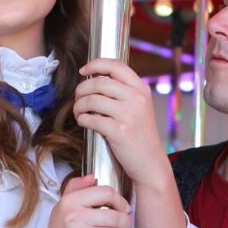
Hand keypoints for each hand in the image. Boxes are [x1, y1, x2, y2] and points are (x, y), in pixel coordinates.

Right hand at [37, 176, 132, 227]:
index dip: (120, 201)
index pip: (106, 193)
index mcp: (70, 203)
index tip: (123, 209)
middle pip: (117, 216)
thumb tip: (92, 177)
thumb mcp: (61, 208)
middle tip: (125, 227)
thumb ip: (75, 189)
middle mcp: (75, 218)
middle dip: (126, 223)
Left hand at [74, 58, 170, 189]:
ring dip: (78, 105)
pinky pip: (91, 119)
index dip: (96, 64)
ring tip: (78, 111)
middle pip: (99, 82)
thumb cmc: (141, 136)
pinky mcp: (119, 131)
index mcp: (141, 89)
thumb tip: (96, 80)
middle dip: (82, 89)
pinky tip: (83, 121)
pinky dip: (82, 119)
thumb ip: (124, 92)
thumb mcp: (140, 107)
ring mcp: (128, 114)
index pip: (116, 66)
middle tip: (77, 98)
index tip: (84, 70)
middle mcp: (136, 98)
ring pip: (92, 100)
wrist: (150, 163)